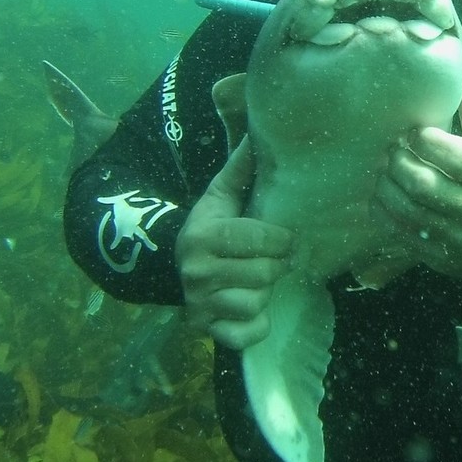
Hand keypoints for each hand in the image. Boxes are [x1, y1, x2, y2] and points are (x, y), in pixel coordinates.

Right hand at [177, 137, 292, 349]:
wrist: (174, 265)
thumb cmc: (211, 226)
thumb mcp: (221, 195)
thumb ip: (242, 167)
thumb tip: (259, 128)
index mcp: (203, 235)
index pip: (259, 239)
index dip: (282, 239)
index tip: (287, 237)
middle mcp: (196, 272)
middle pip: (264, 273)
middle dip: (277, 265)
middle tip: (276, 258)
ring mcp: (199, 305)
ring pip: (257, 303)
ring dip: (265, 293)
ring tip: (259, 279)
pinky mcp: (206, 331)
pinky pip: (248, 334)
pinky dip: (257, 324)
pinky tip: (252, 307)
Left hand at [373, 64, 461, 277]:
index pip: (454, 156)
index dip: (424, 140)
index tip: (413, 132)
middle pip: (423, 184)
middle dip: (398, 164)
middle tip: (390, 152)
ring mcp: (456, 237)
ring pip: (407, 211)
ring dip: (386, 189)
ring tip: (383, 173)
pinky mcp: (438, 257)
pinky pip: (400, 234)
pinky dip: (383, 214)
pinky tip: (381, 198)